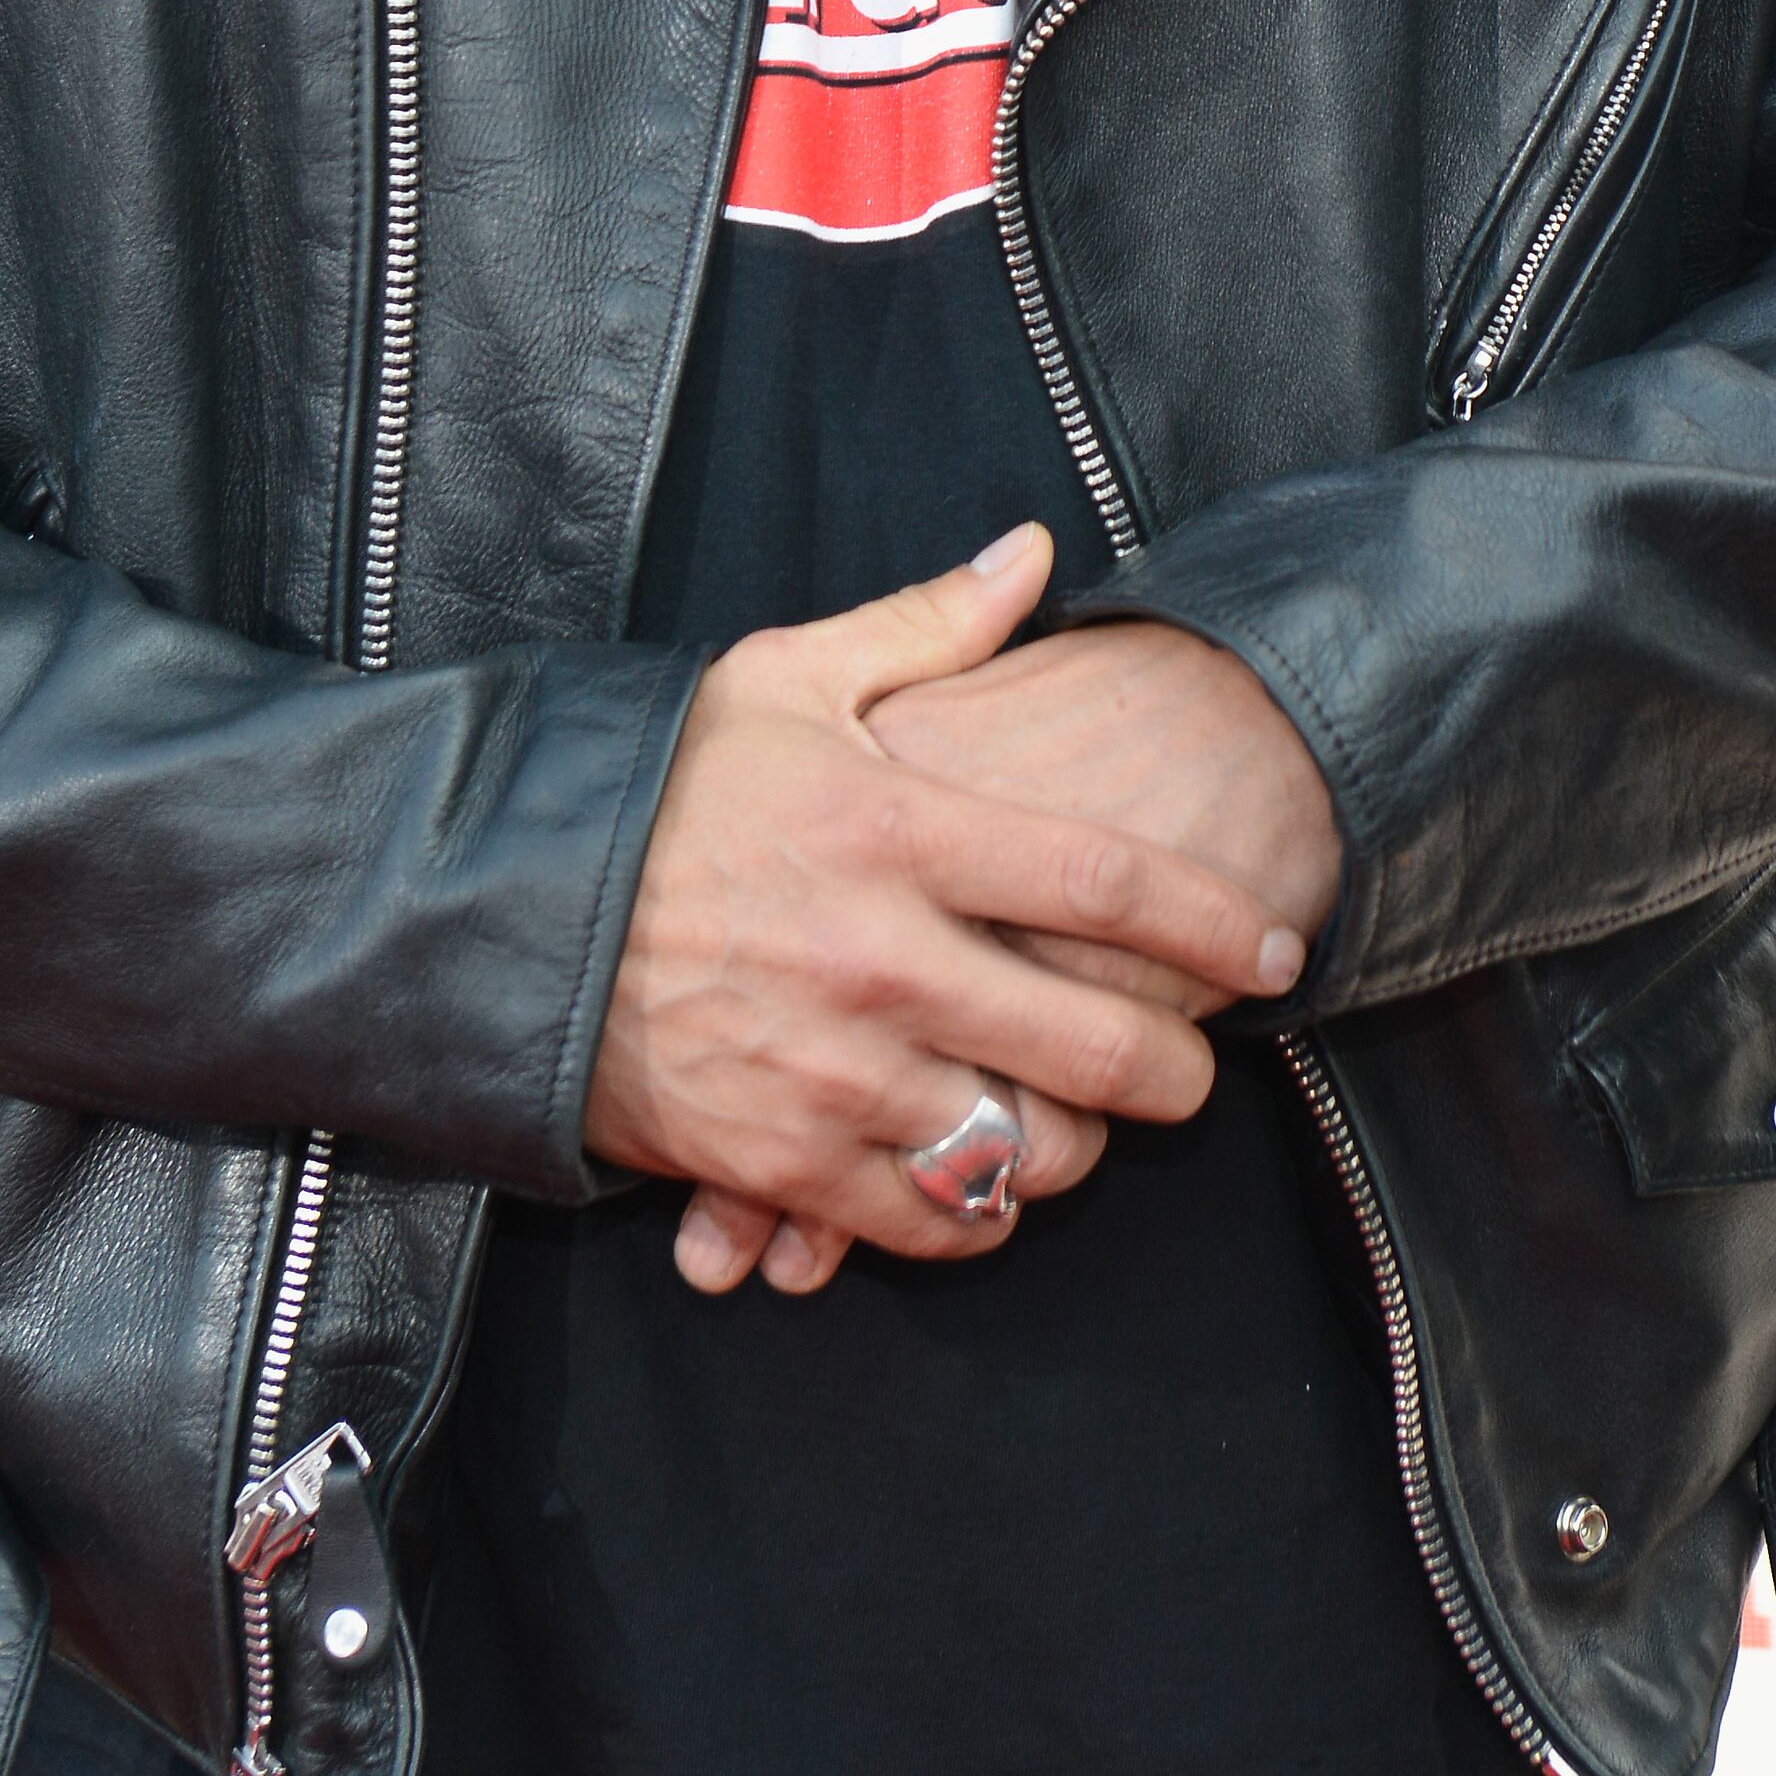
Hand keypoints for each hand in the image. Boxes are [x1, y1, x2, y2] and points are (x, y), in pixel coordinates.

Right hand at [590, 527, 1307, 1299]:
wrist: (498, 912)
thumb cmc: (659, 790)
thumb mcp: (783, 681)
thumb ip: (926, 628)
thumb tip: (1035, 554)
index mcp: (895, 828)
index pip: (1103, 878)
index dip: (1214, 924)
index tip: (1277, 953)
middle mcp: (879, 955)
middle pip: (1092, 1041)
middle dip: (1174, 1072)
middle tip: (1194, 1074)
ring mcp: (830, 1067)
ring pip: (1020, 1150)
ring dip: (1073, 1151)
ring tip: (1080, 1128)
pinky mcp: (776, 1156)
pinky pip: (922, 1220)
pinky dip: (971, 1216)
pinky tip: (984, 1184)